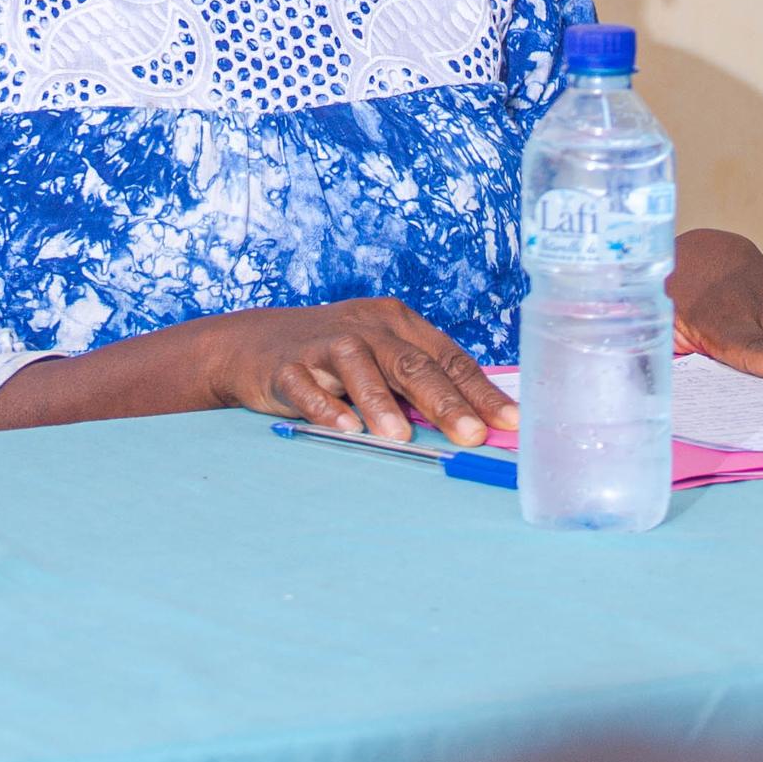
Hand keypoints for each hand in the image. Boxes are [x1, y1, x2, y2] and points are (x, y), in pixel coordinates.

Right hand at [188, 299, 518, 446]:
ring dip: (381, 402)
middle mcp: (366, 328)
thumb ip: (416, 387)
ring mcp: (323, 343)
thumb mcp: (379, 361)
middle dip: (445, 401)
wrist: (252, 345)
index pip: (449, 359)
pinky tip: (344, 427)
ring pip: (359, 366)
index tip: (510, 423)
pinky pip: (306, 385)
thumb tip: (475, 429)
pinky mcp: (285, 365)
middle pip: (411, 362)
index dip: (481, 391)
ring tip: (400, 437)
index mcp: (398, 324)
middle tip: (472, 435)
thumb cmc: (333, 361)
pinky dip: (325, 406)